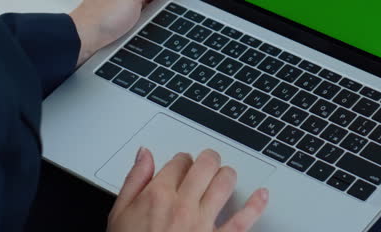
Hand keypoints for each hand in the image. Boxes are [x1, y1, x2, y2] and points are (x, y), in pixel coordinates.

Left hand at [69, 0, 177, 66]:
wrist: (83, 42)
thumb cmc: (102, 15)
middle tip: (168, 3)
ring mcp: (126, 3)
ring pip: (153, 0)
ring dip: (160, 7)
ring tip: (156, 15)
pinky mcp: (125, 19)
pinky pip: (146, 14)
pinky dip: (152, 18)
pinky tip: (152, 24)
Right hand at [108, 148, 268, 231]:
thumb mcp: (118, 215)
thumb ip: (134, 181)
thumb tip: (144, 155)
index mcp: (157, 196)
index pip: (179, 161)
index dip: (182, 160)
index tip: (183, 166)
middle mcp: (182, 206)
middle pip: (205, 165)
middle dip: (208, 159)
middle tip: (208, 162)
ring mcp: (202, 224)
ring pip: (225, 183)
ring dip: (227, 175)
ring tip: (225, 176)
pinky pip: (243, 220)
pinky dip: (256, 205)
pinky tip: (262, 195)